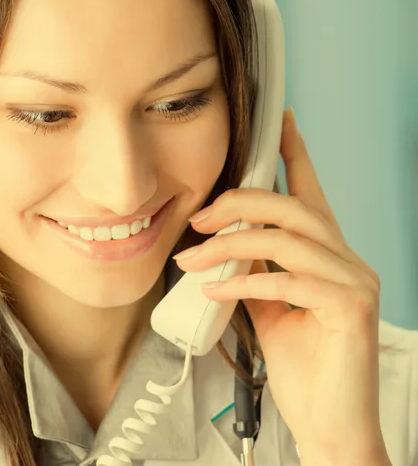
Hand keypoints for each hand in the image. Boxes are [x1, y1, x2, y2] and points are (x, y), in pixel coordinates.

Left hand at [173, 108, 389, 464]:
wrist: (328, 425)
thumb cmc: (302, 367)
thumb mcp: (270, 308)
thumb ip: (255, 272)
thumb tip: (221, 247)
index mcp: (326, 255)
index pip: (311, 192)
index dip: (296, 153)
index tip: (279, 121)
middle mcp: (346, 260)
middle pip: (293, 207)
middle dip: (240, 204)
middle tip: (200, 218)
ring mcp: (354, 282)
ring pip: (284, 240)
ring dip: (229, 246)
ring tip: (193, 260)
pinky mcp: (350, 309)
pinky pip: (284, 280)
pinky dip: (241, 283)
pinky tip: (213, 292)